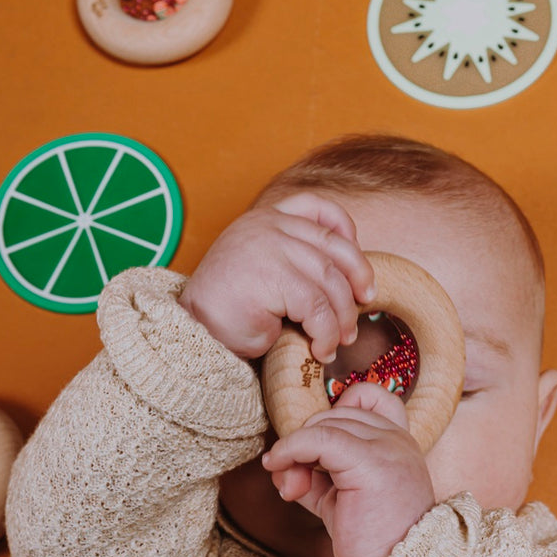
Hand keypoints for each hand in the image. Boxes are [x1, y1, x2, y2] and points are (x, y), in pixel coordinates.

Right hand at [178, 193, 375, 361]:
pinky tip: (320, 349)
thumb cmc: (230, 310)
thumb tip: (353, 283)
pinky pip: (317, 307)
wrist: (192, 332)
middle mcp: (268, 226)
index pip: (318, 208)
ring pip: (330, 281)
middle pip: (334, 247)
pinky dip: (326, 333)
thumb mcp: (266, 271)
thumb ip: (297, 261)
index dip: (347, 232)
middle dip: (357, 278)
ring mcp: (270, 247)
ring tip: (338, 340)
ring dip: (342, 317)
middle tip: (364, 306)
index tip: (356, 266)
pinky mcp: (272, 276)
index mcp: (266, 218)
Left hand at [261, 383, 435, 556]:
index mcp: (398, 442)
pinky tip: (281, 472)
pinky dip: (290, 450)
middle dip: (304, 440)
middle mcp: (397, 439)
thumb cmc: (371, 542)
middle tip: (291, 480)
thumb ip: (313, 473)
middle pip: (335, 413)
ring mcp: (388, 447)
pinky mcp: (371, 462)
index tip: (315, 448)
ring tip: (290, 487)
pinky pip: (318, 439)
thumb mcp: (338, 498)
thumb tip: (277, 461)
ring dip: (294, 451)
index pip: (367, 396)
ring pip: (324, 424)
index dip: (334, 412)